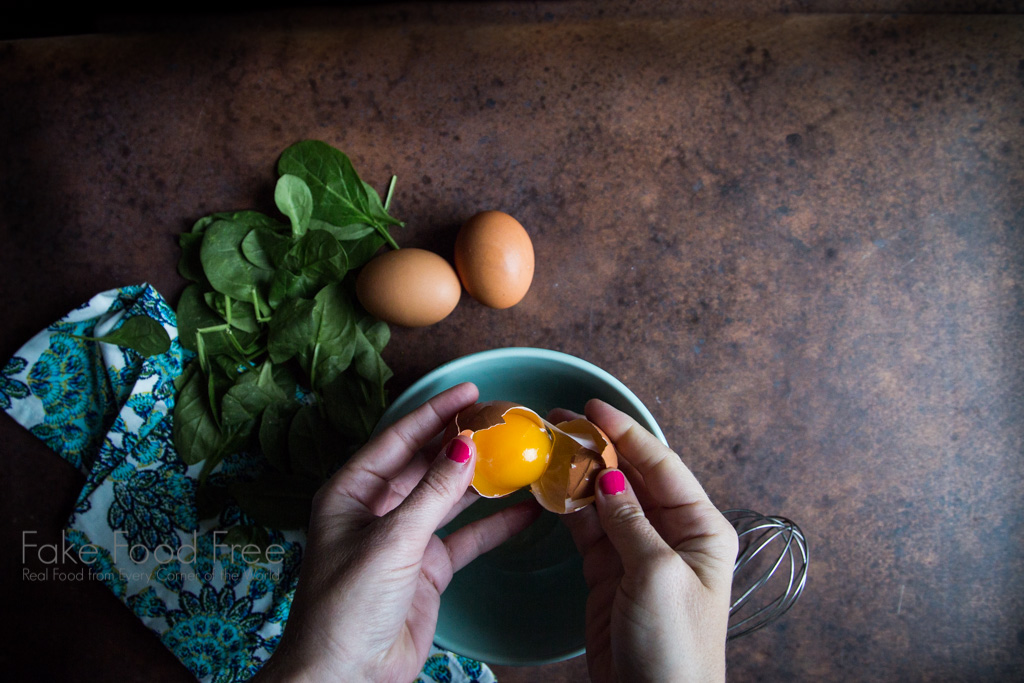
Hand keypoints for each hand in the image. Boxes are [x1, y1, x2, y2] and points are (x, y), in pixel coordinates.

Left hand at [255, 382, 540, 682]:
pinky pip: (464, 538)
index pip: (398, 439)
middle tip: (500, 419)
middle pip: (424, 463)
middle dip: (461, 441)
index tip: (469, 391)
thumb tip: (465, 447)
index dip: (434, 413)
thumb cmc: (346, 606)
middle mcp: (376, 510)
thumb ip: (432, 493)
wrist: (347, 677)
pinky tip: (522, 510)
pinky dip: (492, 525)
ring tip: (517, 455)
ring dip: (480, 480)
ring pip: (448, 498)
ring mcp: (403, 540)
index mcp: (350, 493)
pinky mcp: (426, 569)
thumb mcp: (392, 540)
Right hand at [558, 399, 737, 682]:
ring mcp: (639, 556)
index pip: (662, 467)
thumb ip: (630, 522)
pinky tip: (552, 489)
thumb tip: (609, 480)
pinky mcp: (610, 575)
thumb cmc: (675, 648)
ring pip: (607, 502)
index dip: (628, 435)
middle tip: (563, 423)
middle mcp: (674, 537)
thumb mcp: (656, 575)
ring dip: (581, 477)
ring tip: (552, 448)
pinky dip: (570, 510)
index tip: (594, 409)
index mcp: (702, 530)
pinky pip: (590, 531)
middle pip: (634, 479)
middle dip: (601, 450)